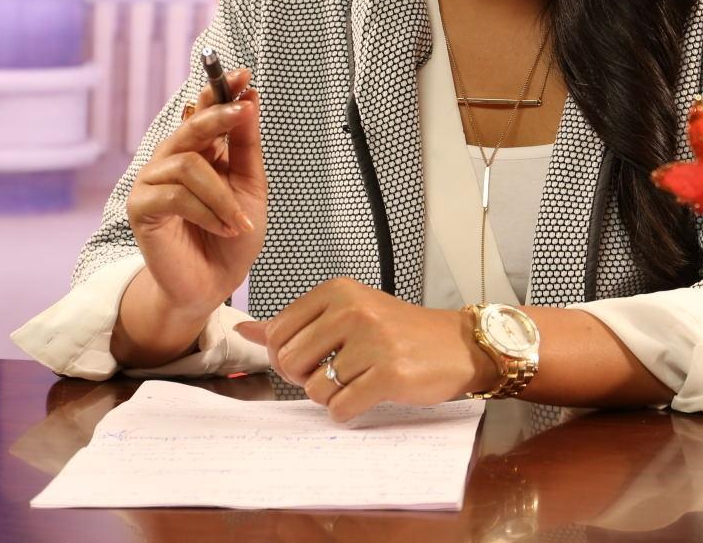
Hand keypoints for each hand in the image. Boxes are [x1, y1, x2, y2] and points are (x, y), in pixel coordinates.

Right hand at [125, 67, 266, 316]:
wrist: (213, 285)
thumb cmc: (231, 236)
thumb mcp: (250, 188)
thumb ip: (246, 146)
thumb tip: (250, 98)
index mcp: (199, 151)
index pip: (204, 110)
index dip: (220, 89)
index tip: (244, 74)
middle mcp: (171, 160)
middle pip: (191, 126)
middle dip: (218, 116)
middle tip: (243, 111)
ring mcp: (152, 183)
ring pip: (188, 165)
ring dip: (221, 195)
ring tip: (238, 221)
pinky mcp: (141, 209)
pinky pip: (175, 195)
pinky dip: (207, 212)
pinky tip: (223, 228)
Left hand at [235, 278, 498, 422]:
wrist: (456, 345)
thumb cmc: (398, 331)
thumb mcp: (347, 313)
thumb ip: (295, 323)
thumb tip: (246, 329)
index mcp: (337, 291)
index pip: (278, 334)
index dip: (291, 355)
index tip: (318, 354)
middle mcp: (352, 311)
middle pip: (291, 363)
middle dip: (309, 378)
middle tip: (341, 370)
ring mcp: (372, 342)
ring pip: (315, 390)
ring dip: (333, 396)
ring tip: (361, 380)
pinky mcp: (389, 374)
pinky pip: (342, 409)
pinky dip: (350, 410)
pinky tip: (370, 394)